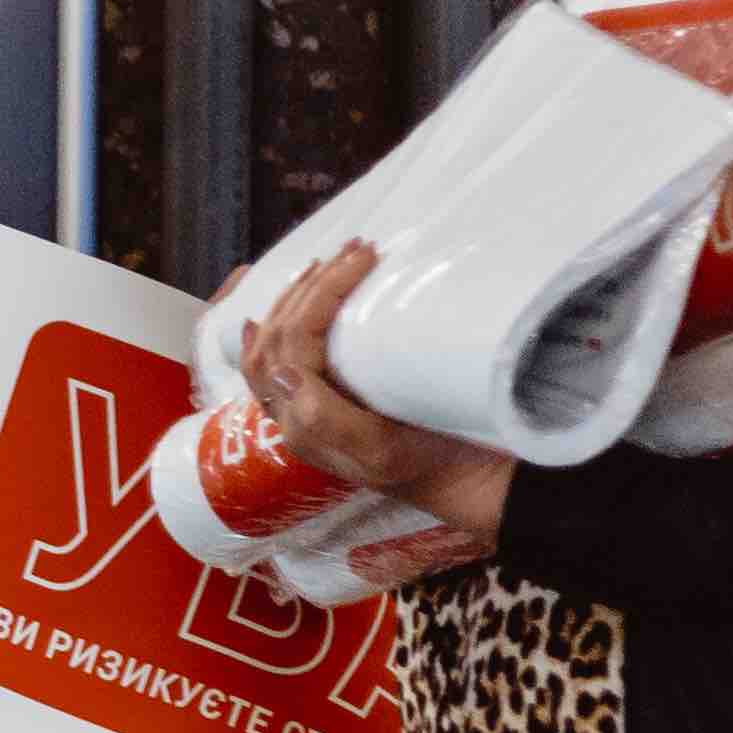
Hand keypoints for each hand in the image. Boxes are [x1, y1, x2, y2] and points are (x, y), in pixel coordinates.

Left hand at [239, 241, 517, 545]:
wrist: (463, 482)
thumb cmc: (434, 461)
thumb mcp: (382, 450)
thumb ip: (325, 419)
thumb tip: (282, 374)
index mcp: (305, 424)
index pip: (294, 342)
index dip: (322, 293)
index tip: (365, 258)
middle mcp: (292, 417)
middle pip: (277, 337)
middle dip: (309, 287)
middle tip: (353, 250)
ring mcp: (301, 409)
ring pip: (270, 344)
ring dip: (292, 298)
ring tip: (324, 263)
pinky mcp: (317, 403)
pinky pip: (276, 359)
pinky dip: (272, 327)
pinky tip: (270, 312)